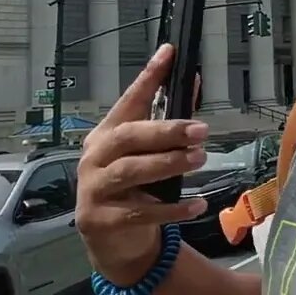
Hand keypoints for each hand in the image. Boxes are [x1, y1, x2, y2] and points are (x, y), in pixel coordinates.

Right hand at [75, 45, 209, 285]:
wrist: (113, 241)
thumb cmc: (134, 188)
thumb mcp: (149, 154)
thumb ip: (169, 121)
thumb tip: (195, 81)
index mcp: (107, 134)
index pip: (129, 100)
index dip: (148, 77)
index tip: (169, 53)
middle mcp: (95, 157)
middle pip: (128, 137)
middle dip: (166, 131)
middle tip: (202, 130)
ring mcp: (94, 189)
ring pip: (130, 171)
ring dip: (168, 164)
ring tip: (200, 158)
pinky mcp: (100, 220)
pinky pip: (140, 211)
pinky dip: (172, 208)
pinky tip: (198, 205)